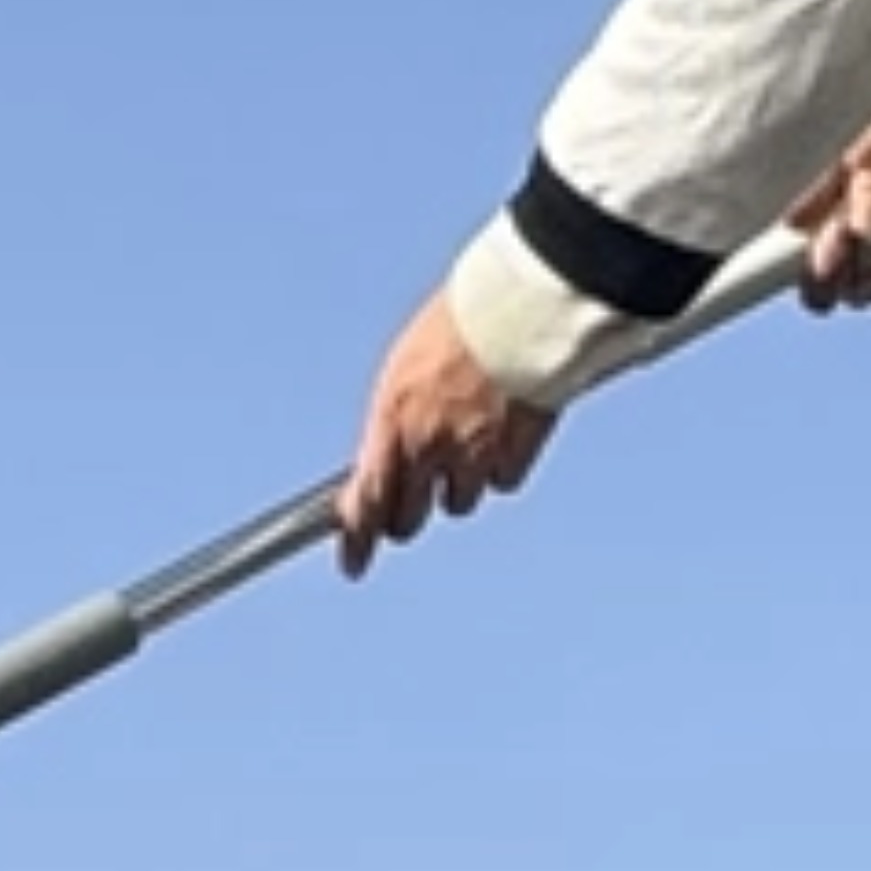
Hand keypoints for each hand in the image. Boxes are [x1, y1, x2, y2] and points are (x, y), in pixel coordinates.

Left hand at [339, 289, 556, 572]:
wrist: (517, 308)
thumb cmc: (459, 325)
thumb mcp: (404, 370)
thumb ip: (393, 421)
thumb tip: (385, 458)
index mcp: (391, 420)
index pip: (364, 501)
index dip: (357, 539)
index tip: (353, 562)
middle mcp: (428, 444)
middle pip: (408, 518)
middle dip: (409, 512)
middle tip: (417, 497)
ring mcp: (473, 452)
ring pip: (459, 502)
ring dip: (460, 484)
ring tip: (471, 437)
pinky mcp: (516, 452)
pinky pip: (503, 482)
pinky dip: (502, 466)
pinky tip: (504, 432)